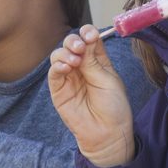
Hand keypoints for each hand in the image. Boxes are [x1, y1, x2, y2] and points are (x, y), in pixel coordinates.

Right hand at [48, 26, 134, 166]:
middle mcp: (82, 66)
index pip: (89, 40)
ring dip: (65, 53)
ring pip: (59, 55)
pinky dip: (57, 66)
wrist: (107, 134)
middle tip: (80, 48)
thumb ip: (93, 61)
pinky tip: (66, 68)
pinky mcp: (58, 90)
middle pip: (72, 44)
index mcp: (98, 61)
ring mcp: (69, 77)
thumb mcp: (107, 80)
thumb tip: (85, 40)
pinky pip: (53, 73)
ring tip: (75, 61)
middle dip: (74, 41)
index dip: (88, 33)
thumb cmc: (114, 108)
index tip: (90, 34)